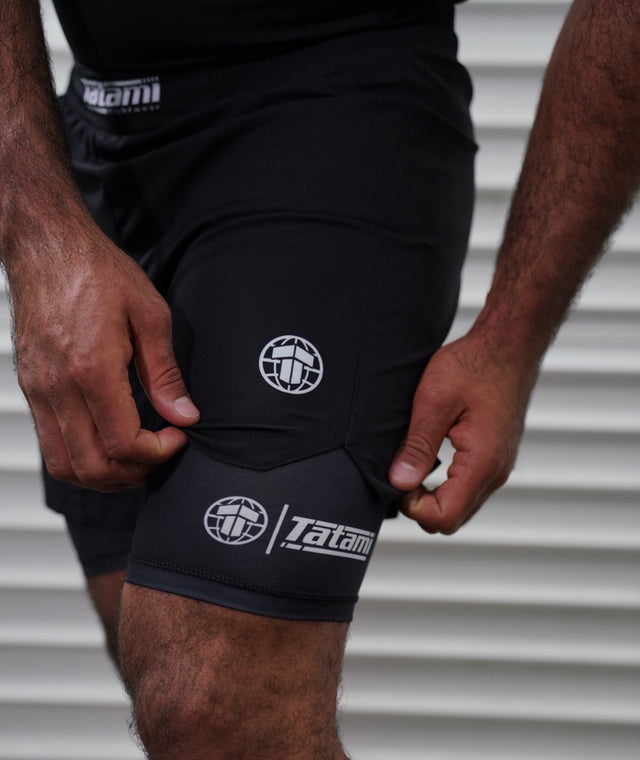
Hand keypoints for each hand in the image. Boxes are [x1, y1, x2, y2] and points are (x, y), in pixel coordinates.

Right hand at [10, 226, 198, 491]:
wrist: (47, 248)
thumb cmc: (97, 272)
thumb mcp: (150, 315)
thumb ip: (165, 373)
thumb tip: (183, 414)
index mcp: (91, 368)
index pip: (124, 443)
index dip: (158, 452)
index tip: (177, 436)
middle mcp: (58, 386)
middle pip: (93, 466)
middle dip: (133, 473)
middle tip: (159, 454)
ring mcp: (38, 390)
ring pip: (65, 465)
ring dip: (105, 475)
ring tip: (135, 458)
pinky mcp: (31, 388)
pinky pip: (50, 444)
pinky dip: (80, 458)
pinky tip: (106, 441)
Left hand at [388, 332, 536, 533]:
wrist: (508, 345)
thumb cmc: (475, 364)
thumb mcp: (434, 401)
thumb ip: (418, 446)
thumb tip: (399, 483)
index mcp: (482, 463)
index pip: (446, 517)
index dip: (414, 507)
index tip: (398, 480)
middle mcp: (495, 472)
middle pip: (454, 519)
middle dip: (421, 506)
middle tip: (401, 473)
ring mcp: (498, 466)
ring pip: (461, 505)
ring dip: (433, 496)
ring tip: (413, 464)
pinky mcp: (495, 457)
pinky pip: (469, 488)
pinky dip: (446, 484)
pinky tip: (430, 459)